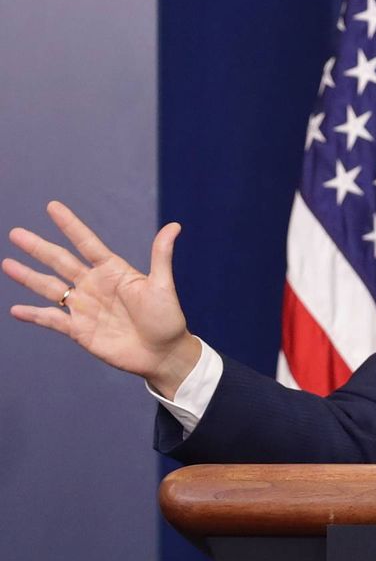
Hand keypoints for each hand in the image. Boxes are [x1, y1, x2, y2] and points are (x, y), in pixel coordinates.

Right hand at [4, 201, 199, 397]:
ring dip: (28, 277)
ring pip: (50, 287)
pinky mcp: (79, 330)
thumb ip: (161, 255)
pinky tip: (16, 310)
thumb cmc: (167, 318)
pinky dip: (34, 315)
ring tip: (8, 264)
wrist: (163, 354)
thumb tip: (175, 226)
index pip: (87, 243)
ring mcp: (85, 307)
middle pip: (61, 262)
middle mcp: (94, 285)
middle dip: (38, 248)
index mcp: (113, 271)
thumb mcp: (163, 285)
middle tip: (15, 233)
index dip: (70, 226)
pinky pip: (52, 320)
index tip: (53, 207)